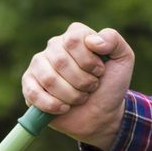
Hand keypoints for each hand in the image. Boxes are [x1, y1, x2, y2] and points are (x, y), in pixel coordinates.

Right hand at [22, 22, 134, 150]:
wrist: (101, 115)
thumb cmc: (110, 85)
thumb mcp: (123, 59)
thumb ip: (113, 40)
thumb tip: (93, 41)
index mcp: (74, 35)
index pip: (73, 39)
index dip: (88, 61)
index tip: (100, 72)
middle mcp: (54, 46)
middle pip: (60, 61)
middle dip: (81, 81)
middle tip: (91, 88)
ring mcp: (38, 66)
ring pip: (48, 79)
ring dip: (70, 95)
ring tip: (79, 98)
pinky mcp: (29, 86)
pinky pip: (33, 93)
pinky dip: (52, 105)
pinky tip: (64, 108)